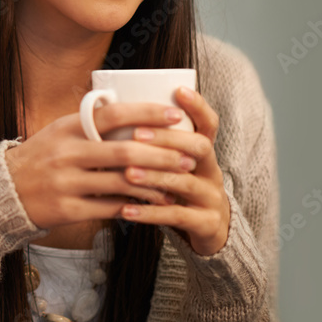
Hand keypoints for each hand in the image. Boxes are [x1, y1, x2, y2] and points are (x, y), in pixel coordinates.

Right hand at [4, 101, 198, 231]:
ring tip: (176, 184)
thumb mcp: (60, 132)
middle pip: (124, 151)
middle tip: (188, 156)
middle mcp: (66, 153)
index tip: (176, 116)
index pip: (113, 115)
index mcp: (67, 127)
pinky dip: (134, 206)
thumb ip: (91, 123)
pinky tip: (152, 205)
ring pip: (121, 182)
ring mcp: (65, 182)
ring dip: (154, 184)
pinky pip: (109, 208)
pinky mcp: (67, 209)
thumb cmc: (42, 157)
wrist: (5, 191)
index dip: (147, 114)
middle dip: (161, 154)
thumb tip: (132, 111)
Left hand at [118, 86, 230, 255]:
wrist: (207, 231)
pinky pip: (177, 216)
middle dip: (168, 139)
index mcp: (203, 152)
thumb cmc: (176, 188)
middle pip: (199, 148)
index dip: (198, 106)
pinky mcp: (205, 223)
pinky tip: (126, 209)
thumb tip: (110, 109)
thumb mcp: (172, 163)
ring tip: (127, 173)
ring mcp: (211, 198)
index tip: (178, 91)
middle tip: (136, 135)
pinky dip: (150, 213)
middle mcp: (211, 170)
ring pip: (185, 182)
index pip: (208, 123)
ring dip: (154, 175)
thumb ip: (153, 143)